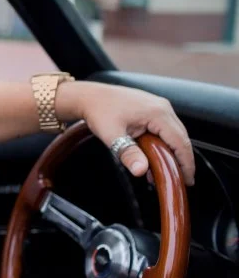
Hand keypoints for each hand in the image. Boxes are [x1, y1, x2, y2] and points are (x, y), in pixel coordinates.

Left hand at [58, 82, 194, 185]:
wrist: (89, 96)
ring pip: (174, 133)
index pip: (180, 142)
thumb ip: (128, 153)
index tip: (188, 180)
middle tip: (181, 180)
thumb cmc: (99, 112)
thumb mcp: (111, 135)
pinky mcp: (152, 107)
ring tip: (167, 171)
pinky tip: (155, 157)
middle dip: (182, 160)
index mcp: (157, 113)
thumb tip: (141, 171)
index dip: (186, 163)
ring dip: (172, 152)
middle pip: (181, 138)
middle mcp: (163, 107)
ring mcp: (158, 105)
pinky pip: (164, 127)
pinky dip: (163, 143)